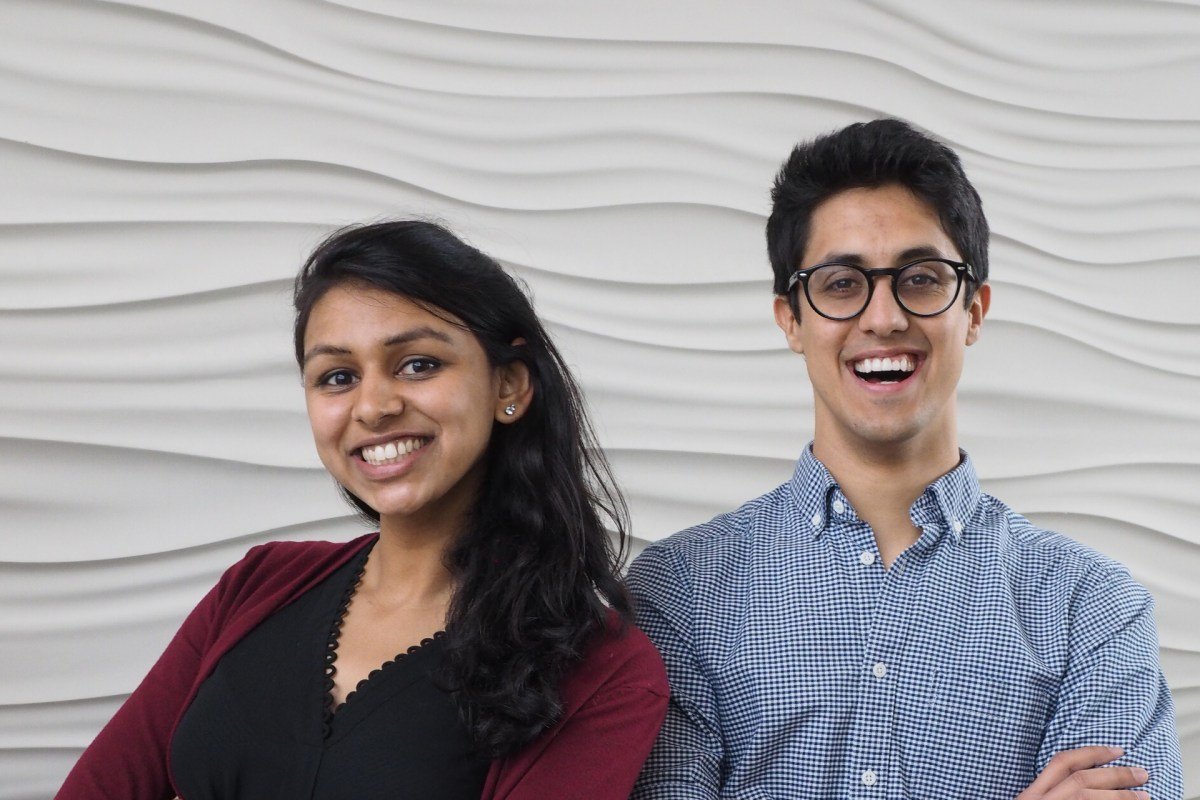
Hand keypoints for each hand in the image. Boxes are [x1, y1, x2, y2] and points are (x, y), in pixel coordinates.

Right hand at [1016, 746, 1149, 799]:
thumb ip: (1051, 797)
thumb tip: (1089, 789)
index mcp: (1031, 796)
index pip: (1062, 763)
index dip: (1091, 753)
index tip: (1117, 750)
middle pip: (1080, 779)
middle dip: (1115, 774)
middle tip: (1142, 773)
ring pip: (1086, 795)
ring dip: (1119, 794)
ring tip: (1144, 795)